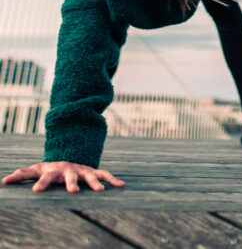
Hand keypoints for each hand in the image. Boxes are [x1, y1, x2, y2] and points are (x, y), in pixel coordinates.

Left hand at [2, 161, 125, 193]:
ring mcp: (82, 171)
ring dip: (95, 183)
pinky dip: (113, 179)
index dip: (40, 184)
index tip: (35, 192)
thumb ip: (23, 174)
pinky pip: (105, 174)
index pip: (45, 177)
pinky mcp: (93, 172)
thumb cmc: (49, 169)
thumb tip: (5, 180)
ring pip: (90, 176)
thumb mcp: (36, 169)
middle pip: (70, 177)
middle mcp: (69, 170)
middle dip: (72, 184)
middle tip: (73, 192)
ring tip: (101, 191)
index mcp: (53, 171)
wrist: (68, 157)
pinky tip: (122, 186)